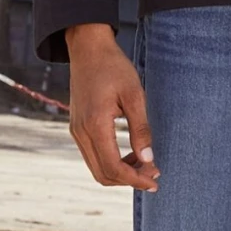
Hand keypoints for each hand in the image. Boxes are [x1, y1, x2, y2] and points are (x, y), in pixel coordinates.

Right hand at [65, 23, 158, 189]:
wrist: (88, 49)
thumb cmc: (113, 67)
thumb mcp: (135, 95)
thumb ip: (141, 129)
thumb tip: (148, 159)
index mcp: (95, 124)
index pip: (113, 167)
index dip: (135, 179)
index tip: (155, 182)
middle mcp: (81, 132)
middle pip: (103, 174)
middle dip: (129, 180)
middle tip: (153, 173)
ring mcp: (76, 131)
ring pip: (96, 168)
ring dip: (120, 172)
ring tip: (145, 164)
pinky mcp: (77, 128)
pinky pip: (93, 156)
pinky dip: (111, 162)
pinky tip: (131, 155)